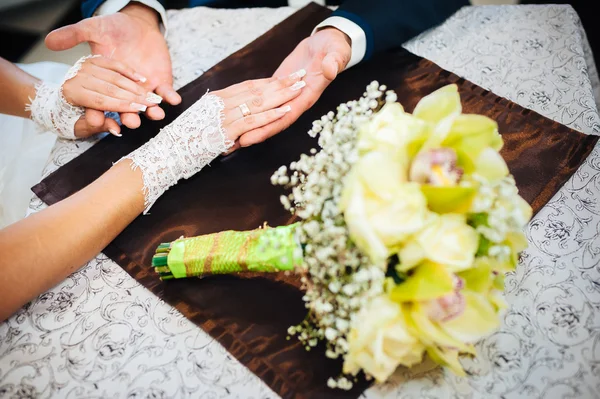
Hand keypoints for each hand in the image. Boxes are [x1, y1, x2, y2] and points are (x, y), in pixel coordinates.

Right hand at [45, 3, 180, 129]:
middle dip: (128, 114)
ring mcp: (143, 90)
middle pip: (124, 106)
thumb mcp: (93, 29)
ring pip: (146, 105)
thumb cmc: (113, 28)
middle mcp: (124, 90)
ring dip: (151, 111)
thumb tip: (48, 41)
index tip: (97, 121)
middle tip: (131, 121)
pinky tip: (174, 99)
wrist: (139, 25)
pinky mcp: (160, 83)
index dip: (97, 112)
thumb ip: (74, 36)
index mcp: (105, 82)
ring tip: (154, 114)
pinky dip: (170, 96)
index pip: (98, 101)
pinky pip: (166, 93)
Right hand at [123, 72, 305, 212]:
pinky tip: (287, 109)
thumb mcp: (205, 124)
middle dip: (282, 82)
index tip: (287, 75)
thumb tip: (236, 121)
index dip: (270, 81)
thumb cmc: (185, 142)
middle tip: (302, 75)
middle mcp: (221, 103)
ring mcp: (224, 116)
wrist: (168, 154)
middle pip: (258, 89)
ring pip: (259, 101)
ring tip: (301, 88)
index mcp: (217, 99)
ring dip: (283, 94)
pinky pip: (254, 120)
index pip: (249, 85)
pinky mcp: (226, 130)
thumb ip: (221, 118)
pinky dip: (272, 114)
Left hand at [238, 27, 350, 146]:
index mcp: (307, 96)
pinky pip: (263, 99)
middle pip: (271, 120)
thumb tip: (329, 70)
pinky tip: (236, 110)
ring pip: (265, 112)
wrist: (329, 43)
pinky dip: (250, 107)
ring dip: (248, 123)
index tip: (248, 138)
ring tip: (229, 133)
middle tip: (229, 143)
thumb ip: (333, 63)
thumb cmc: (335, 48)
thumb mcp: (337, 53)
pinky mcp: (277, 86)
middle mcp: (295, 100)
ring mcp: (286, 95)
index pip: (285, 117)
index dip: (267, 128)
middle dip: (251, 132)